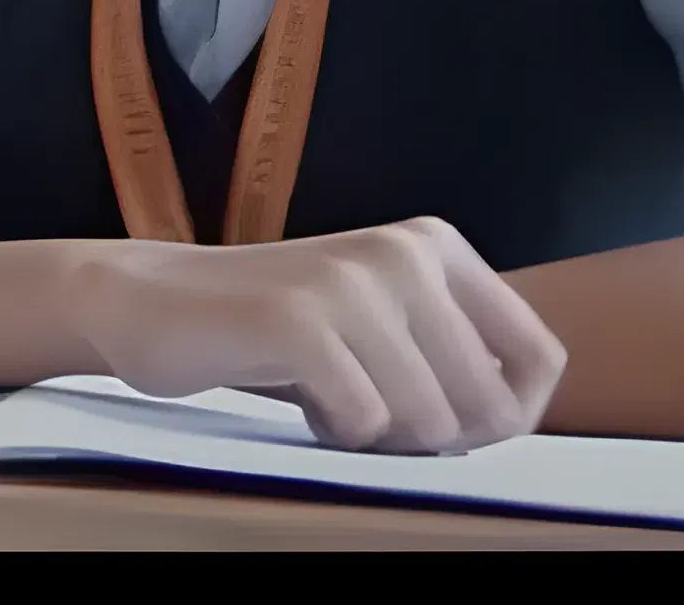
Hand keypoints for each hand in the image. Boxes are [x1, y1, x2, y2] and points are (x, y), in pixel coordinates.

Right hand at [63, 217, 567, 452]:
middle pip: (487, 404)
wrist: (144, 300)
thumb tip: (519, 418)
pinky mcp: (298, 319)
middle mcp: (404, 253)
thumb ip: (451, 349)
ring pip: (428, 421)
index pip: (539, 360)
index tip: (452, 429)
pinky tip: (298, 398)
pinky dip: (332, 430)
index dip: (508, 417)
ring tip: (329, 399)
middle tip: (373, 416)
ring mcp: (350, 282)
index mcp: (435, 246)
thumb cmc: (271, 328)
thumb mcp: (380, 319)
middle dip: (435, 437)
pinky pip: (363, 420)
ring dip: (378, 435)